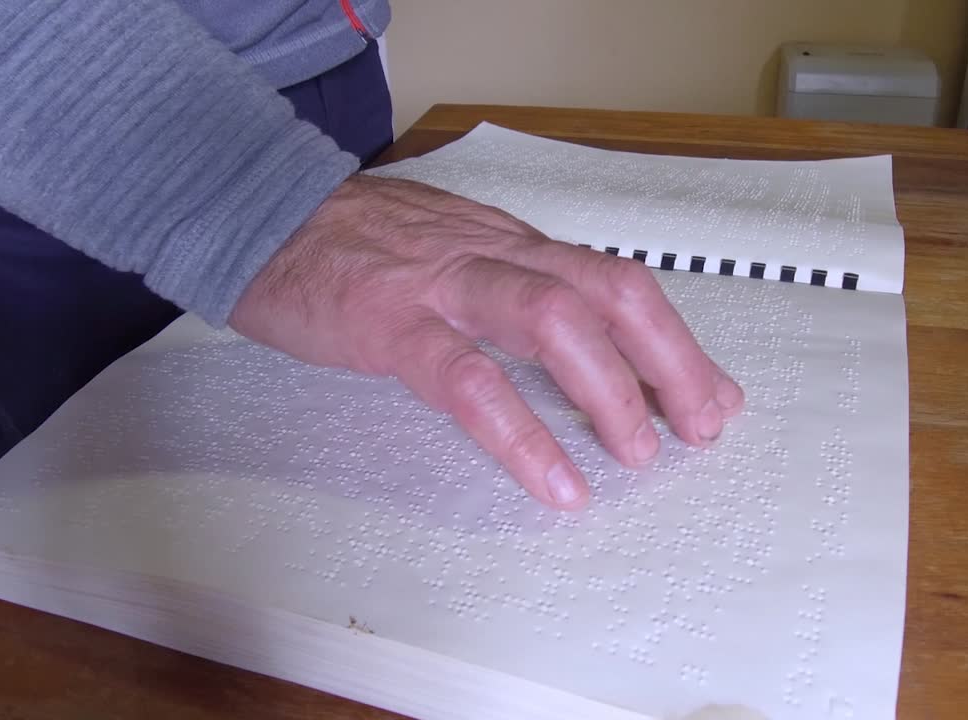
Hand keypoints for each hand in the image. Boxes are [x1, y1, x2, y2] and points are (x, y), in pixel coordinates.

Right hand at [230, 174, 744, 509]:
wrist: (255, 213)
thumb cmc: (358, 243)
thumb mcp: (455, 250)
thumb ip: (516, 288)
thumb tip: (585, 346)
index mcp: (514, 244)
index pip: (617, 283)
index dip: (675, 342)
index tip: (712, 397)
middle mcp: (496, 254)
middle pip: (610, 291)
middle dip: (670, 362)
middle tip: (702, 427)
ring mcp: (444, 285)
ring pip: (554, 320)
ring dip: (611, 390)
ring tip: (637, 453)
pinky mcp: (391, 325)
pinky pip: (470, 381)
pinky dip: (523, 436)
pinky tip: (556, 482)